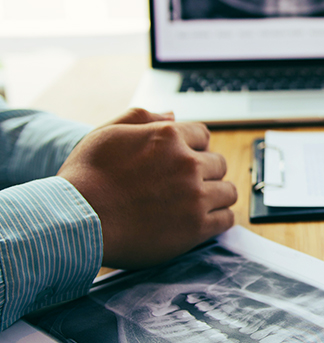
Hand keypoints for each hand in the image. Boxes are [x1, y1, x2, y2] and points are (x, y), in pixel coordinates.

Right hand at [58, 108, 237, 268]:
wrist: (76, 221)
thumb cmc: (85, 178)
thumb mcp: (107, 133)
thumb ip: (142, 118)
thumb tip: (172, 115)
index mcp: (168, 136)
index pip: (203, 136)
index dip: (195, 148)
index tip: (185, 161)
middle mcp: (187, 163)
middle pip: (219, 163)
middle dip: (206, 172)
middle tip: (187, 185)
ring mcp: (194, 196)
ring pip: (228, 191)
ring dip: (216, 195)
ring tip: (198, 204)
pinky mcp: (196, 227)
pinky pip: (226, 219)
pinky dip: (218, 219)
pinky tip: (203, 221)